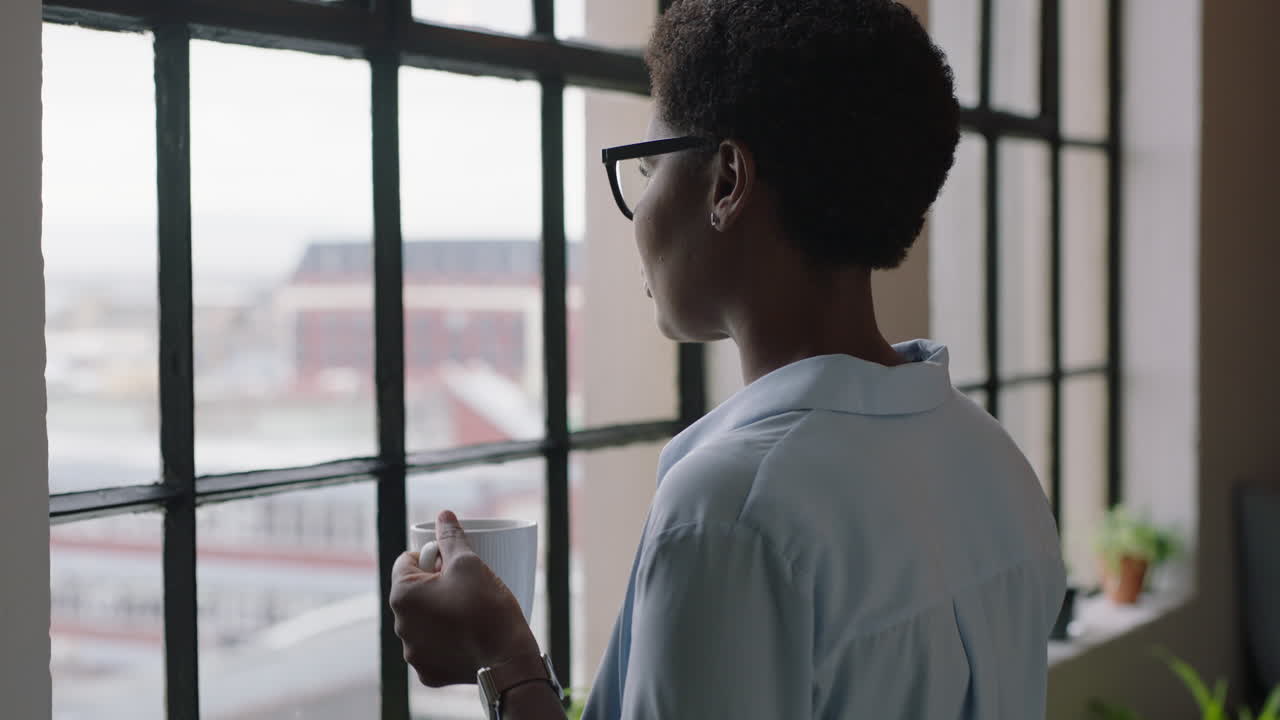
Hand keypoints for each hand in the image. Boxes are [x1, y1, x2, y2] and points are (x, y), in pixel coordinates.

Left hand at [390, 510, 539, 686]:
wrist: (508, 660)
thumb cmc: (487, 607)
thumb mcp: (470, 563)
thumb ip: (451, 537)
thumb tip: (443, 515)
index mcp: (403, 595)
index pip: (406, 562)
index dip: (431, 557)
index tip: (453, 564)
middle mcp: (401, 626)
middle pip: (413, 593)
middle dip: (434, 585)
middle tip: (466, 586)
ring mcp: (413, 653)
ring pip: (422, 621)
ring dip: (438, 613)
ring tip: (469, 612)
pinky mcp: (428, 672)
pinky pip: (432, 648)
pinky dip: (446, 641)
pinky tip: (467, 637)